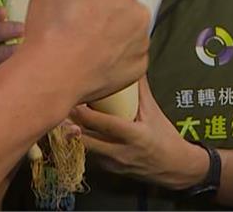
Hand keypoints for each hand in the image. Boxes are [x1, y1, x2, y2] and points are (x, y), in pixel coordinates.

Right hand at [21, 0, 148, 105]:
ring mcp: (142, 42)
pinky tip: (93, 62)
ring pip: (123, 31)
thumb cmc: (50, 22)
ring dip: (108, 35)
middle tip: (70, 28)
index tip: (65, 8)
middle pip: (114, 7)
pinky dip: (114, 59)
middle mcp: (139, 11)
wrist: (50, 73)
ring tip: (80, 46)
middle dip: (96, 13)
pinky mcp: (140, 68)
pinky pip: (128, 57)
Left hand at [71, 78, 206, 189]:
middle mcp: (121, 152)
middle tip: (58, 107)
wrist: (175, 167)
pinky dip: (81, 142)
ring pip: (85, 148)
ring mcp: (113, 164)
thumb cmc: (165, 136)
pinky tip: (71, 130)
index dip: (83, 113)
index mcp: (134, 136)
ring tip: (59, 117)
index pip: (103, 124)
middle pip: (86, 139)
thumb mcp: (154, 111)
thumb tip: (132, 63)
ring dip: (71, 134)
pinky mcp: (109, 170)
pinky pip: (90, 154)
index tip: (71, 98)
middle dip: (69, 124)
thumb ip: (140, 89)